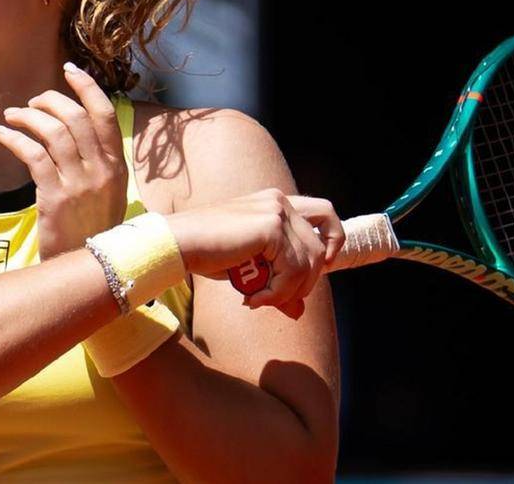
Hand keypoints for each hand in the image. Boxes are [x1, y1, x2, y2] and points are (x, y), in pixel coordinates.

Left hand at [0, 62, 128, 259]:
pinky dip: (17, 140)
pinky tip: (4, 136)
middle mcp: (102, 171)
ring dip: (29, 118)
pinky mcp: (55, 199)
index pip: (105, 115)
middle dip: (50, 101)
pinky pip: (34, 156)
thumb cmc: (93, 230)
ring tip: (12, 117)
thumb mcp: (107, 194)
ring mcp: (80, 185)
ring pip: (54, 133)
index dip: (87, 88)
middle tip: (32, 103)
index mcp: (116, 167)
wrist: (89, 271)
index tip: (69, 70)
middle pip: (76, 118)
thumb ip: (97, 163)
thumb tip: (74, 128)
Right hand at [163, 189, 344, 318]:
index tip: (324, 266)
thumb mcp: (250, 270)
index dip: (333, 240)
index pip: (325, 214)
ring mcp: (277, 212)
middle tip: (278, 296)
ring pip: (309, 262)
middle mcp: (279, 201)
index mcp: (276, 203)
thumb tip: (298, 311)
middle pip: (321, 245)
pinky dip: (277, 292)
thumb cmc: (209, 254)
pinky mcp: (271, 227)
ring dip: (287, 291)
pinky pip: (293, 270)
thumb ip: (278, 283)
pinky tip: (253, 299)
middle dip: (307, 279)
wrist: (180, 244)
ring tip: (260, 300)